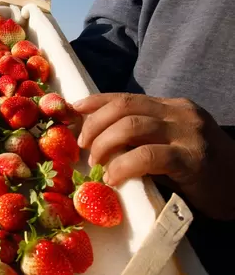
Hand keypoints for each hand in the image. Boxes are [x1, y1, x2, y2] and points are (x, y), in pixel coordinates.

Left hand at [73, 93, 234, 220]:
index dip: (96, 102)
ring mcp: (187, 134)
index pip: (126, 97)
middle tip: (83, 146)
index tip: (74, 109)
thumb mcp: (170, 142)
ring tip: (96, 164)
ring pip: (132, 126)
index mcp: (170, 107)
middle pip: (125, 107)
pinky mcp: (192, 159)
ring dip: (105, 144)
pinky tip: (114, 178)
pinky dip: (124, 165)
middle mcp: (178, 113)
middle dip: (95, 125)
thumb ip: (142, 136)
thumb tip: (99, 140)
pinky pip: (148, 156)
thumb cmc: (199, 167)